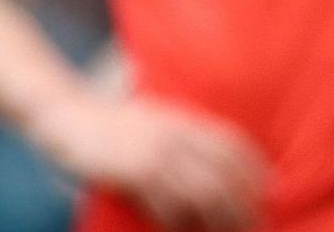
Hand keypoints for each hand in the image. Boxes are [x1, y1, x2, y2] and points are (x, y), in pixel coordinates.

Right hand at [29, 91, 266, 231]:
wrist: (64, 113)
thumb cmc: (108, 121)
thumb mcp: (151, 116)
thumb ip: (181, 132)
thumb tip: (211, 157)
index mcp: (181, 118)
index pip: (233, 144)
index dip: (256, 169)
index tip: (269, 190)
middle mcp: (174, 134)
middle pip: (224, 175)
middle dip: (243, 205)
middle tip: (251, 226)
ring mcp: (154, 154)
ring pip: (203, 195)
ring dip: (219, 222)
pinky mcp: (134, 173)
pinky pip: (168, 207)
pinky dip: (181, 225)